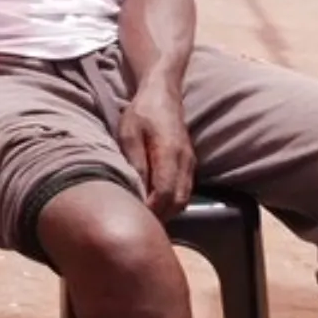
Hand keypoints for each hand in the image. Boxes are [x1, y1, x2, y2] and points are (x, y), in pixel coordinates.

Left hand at [119, 93, 196, 219]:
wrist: (163, 95)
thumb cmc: (142, 112)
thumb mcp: (128, 133)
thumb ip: (134, 161)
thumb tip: (137, 189)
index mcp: (169, 153)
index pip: (165, 193)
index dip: (151, 209)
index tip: (135, 216)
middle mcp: (185, 162)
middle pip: (177, 202)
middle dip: (159, 216)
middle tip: (138, 222)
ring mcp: (189, 164)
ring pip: (182, 199)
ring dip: (166, 211)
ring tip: (145, 216)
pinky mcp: (189, 165)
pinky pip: (183, 191)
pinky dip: (170, 203)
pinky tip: (154, 204)